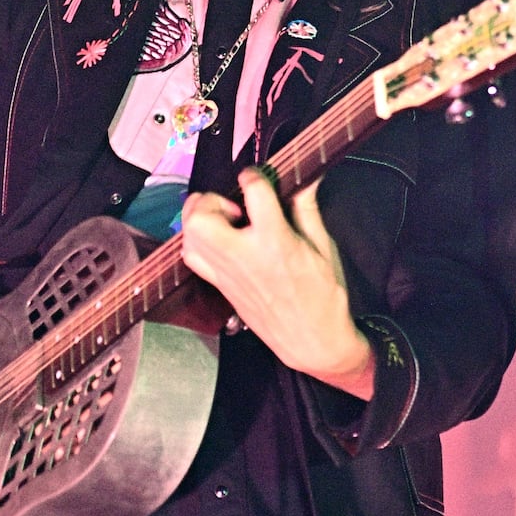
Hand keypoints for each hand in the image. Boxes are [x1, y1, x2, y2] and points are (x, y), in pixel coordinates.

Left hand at [181, 169, 374, 398]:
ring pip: (190, 235)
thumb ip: (307, 209)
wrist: (313, 340)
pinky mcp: (220, 286)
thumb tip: (306, 178)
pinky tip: (219, 240)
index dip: (254, 175)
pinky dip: (196, 242)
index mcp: (276, 241)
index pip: (253, 192)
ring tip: (225, 221)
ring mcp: (227, 273)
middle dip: (212, 200)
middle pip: (202, 216)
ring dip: (201, 219)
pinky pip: (191, 257)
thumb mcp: (324, 247)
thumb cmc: (325, 295)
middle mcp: (244, 255)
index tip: (258, 175)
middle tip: (234, 205)